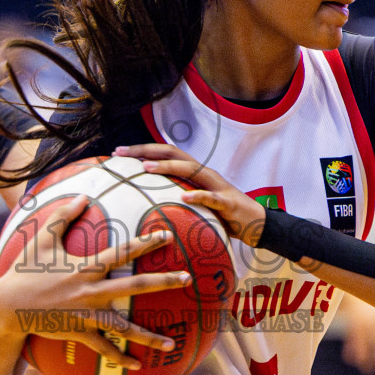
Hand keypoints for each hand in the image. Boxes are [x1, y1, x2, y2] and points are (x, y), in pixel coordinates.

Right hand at [0, 195, 192, 368]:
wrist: (6, 307)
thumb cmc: (23, 271)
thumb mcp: (41, 239)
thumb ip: (62, 215)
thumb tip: (82, 196)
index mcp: (86, 267)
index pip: (122, 253)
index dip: (146, 243)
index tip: (168, 236)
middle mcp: (91, 291)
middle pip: (135, 287)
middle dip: (164, 283)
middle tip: (188, 279)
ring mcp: (87, 315)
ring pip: (125, 327)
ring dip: (149, 336)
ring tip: (172, 343)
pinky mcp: (78, 332)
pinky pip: (103, 348)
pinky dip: (120, 358)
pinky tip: (137, 365)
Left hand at [115, 143, 266, 245]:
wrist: (257, 224)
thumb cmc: (222, 215)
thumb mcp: (196, 203)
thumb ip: (176, 198)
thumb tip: (146, 203)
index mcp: (195, 172)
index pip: (166, 153)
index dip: (142, 150)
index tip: (118, 152)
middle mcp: (204, 173)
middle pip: (173, 154)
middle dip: (146, 151)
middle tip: (122, 152)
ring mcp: (217, 185)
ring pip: (190, 170)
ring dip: (167, 167)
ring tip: (145, 168)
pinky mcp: (228, 202)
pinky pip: (212, 197)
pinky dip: (198, 196)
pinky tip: (184, 198)